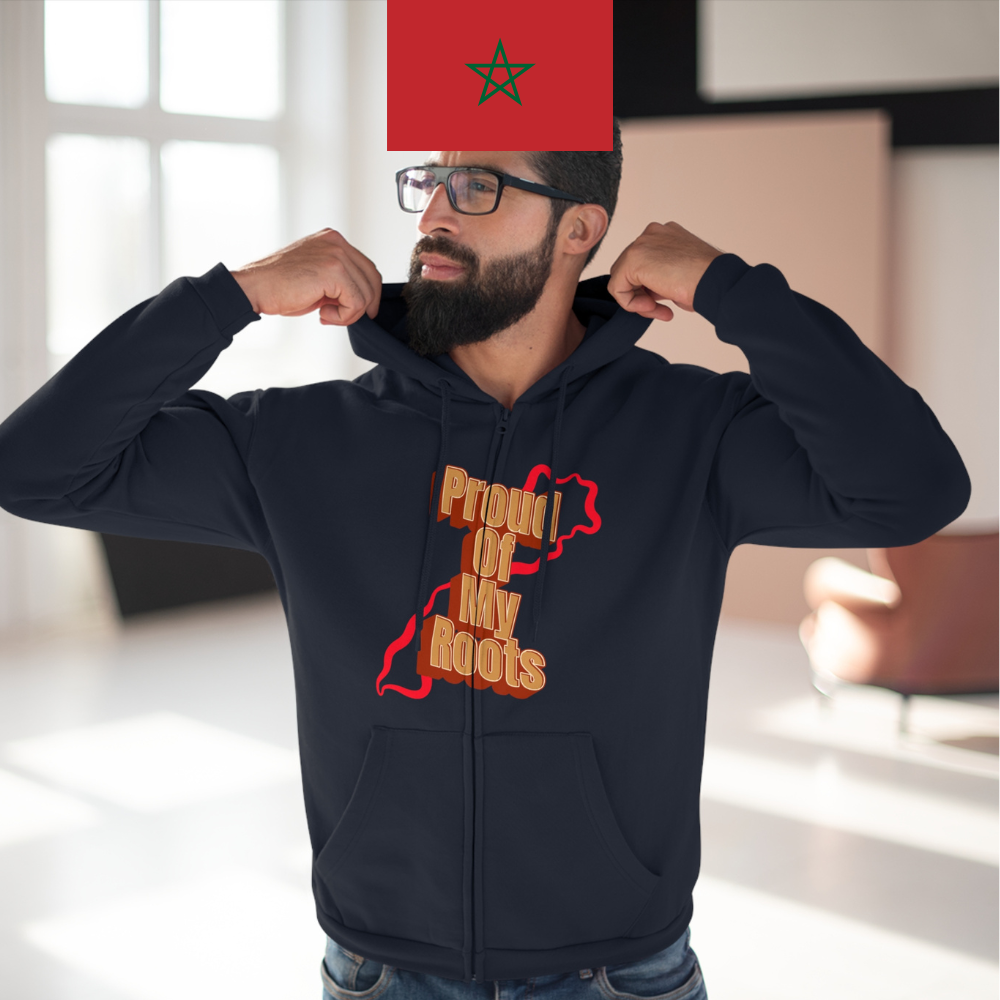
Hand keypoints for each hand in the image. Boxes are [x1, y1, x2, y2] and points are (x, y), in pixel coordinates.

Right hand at [230, 228, 381, 324]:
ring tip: (325, 315)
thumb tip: (361, 299)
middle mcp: (336, 242)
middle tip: (341, 317)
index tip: (354, 310)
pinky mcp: (333, 271)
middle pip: (372, 279)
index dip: (367, 294)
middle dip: (362, 305)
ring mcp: (336, 254)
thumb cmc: (279, 286)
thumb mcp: (316, 276)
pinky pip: (356, 302)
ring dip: (349, 313)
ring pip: (365, 294)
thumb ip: (339, 279)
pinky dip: (343, 316)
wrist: (255, 288)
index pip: (367, 268)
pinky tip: (323, 314)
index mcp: (333, 240)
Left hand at [607, 221, 723, 321]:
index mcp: (665, 235)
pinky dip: (630, 303)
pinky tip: (651, 307)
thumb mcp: (679, 275)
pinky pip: (617, 287)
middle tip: (660, 309)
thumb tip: (646, 292)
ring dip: (638, 301)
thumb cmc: (707, 281)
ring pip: (622, 278)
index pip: (644, 264)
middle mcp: (652, 234)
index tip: (667, 304)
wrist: (716, 281)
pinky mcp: (633, 258)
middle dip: (642, 294)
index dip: (650, 289)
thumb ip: (659, 277)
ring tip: (659, 310)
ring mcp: (642, 243)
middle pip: (629, 270)